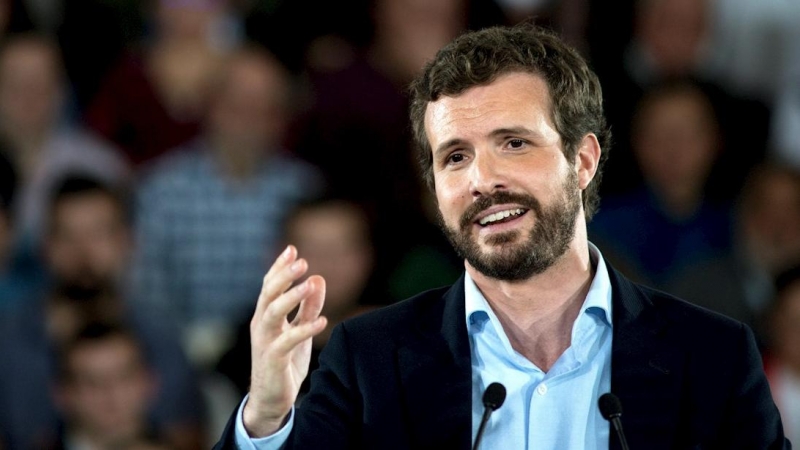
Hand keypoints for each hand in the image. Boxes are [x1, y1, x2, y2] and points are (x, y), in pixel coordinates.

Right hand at [242, 245, 326, 436]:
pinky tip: (323, 321)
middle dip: (283, 275)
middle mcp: (261, 325)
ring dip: (291, 297)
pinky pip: (287, 341)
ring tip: (309, 284)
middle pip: (268, 294)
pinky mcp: (272, 359)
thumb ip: (308, 307)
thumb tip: (318, 278)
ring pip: (272, 313)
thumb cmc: (284, 363)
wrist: (271, 400)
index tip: (292, 249)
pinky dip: (304, 329)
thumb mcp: (299, 330)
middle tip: (301, 261)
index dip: (279, 267)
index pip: (269, 286)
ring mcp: (264, 342)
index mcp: (265, 315)